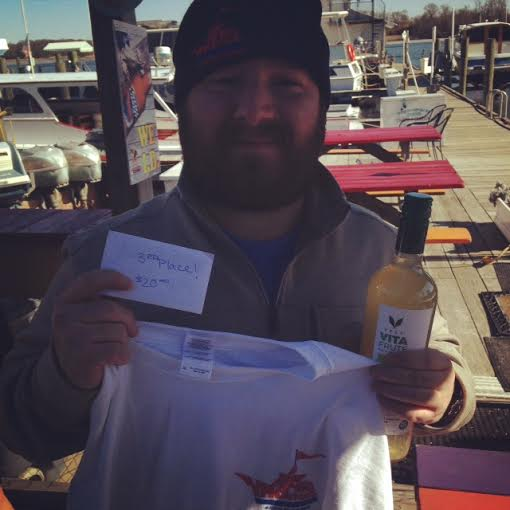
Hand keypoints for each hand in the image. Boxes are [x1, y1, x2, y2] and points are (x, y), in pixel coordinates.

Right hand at [52, 270, 137, 389]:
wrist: (73, 373)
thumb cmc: (88, 339)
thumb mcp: (88, 316)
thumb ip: (101, 301)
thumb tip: (129, 287)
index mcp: (66, 301)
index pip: (89, 281)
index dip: (112, 278)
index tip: (130, 285)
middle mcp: (64, 316)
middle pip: (111, 309)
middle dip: (128, 320)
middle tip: (132, 330)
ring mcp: (71, 336)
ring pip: (117, 330)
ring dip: (124, 341)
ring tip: (114, 347)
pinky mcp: (82, 356)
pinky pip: (117, 349)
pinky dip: (123, 355)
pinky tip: (116, 359)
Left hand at [371, 349, 455, 425]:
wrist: (442, 394)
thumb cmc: (426, 371)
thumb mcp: (423, 359)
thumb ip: (407, 357)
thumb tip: (381, 360)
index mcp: (443, 364)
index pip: (424, 360)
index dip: (402, 359)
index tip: (385, 358)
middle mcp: (445, 383)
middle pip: (416, 378)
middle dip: (391, 374)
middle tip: (375, 372)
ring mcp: (439, 402)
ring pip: (414, 395)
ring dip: (390, 390)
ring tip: (376, 385)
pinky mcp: (431, 416)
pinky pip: (410, 412)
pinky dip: (393, 405)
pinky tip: (381, 398)